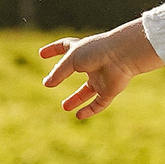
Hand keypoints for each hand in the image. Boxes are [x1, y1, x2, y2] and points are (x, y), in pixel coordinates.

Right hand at [38, 19, 163, 117]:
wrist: (123, 56)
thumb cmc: (97, 51)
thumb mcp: (72, 60)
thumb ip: (58, 72)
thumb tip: (46, 83)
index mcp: (83, 50)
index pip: (65, 47)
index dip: (53, 50)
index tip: (41, 53)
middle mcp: (92, 64)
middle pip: (76, 70)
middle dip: (63, 76)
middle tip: (50, 83)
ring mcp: (102, 78)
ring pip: (88, 91)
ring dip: (76, 99)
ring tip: (64, 107)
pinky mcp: (110, 91)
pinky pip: (99, 104)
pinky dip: (90, 110)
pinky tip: (79, 116)